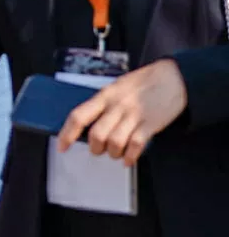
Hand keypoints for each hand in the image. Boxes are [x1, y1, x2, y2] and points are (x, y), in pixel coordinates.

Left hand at [57, 58, 186, 165]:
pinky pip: (136, 145)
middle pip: (96, 135)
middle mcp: (117, 106)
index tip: (62, 146)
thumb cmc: (143, 82)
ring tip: (115, 153)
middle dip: (95, 148)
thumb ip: (102, 103)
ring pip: (114, 142)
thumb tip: (87, 123)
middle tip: (98, 150)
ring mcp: (134, 115)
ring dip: (112, 153)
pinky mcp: (151, 124)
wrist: (174, 77)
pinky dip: (130, 156)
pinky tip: (129, 159)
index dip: (67, 134)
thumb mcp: (116, 87)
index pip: (78, 116)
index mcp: (104, 95)